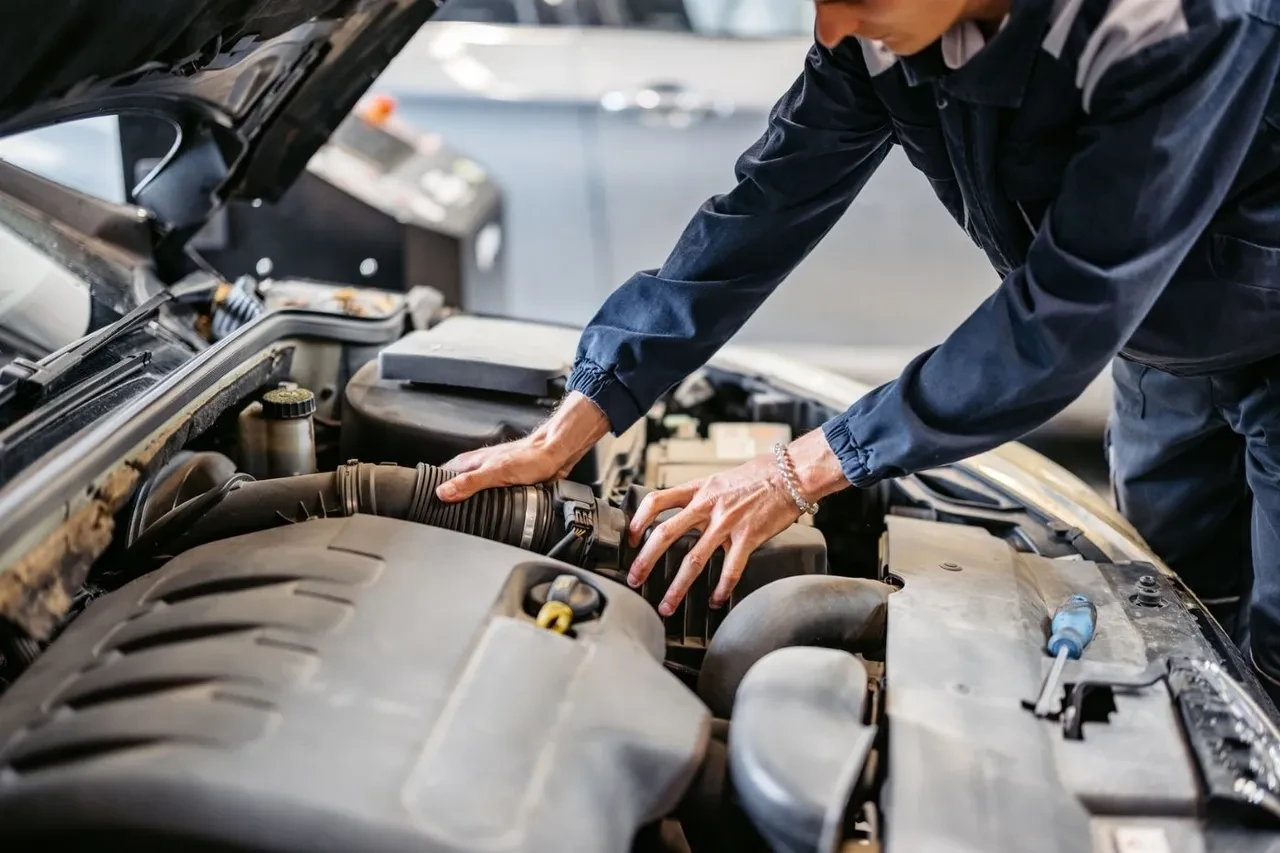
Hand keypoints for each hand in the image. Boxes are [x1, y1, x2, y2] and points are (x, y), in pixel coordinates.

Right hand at [436, 392, 609, 501]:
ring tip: (459, 518)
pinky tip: (488, 513)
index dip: (431, 487)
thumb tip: (443, 493)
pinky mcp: (505, 481)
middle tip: (440, 516)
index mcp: (471, 462)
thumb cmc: (531, 458)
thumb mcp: (496, 473)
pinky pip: (488, 495)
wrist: (556, 453)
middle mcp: (479, 466)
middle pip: (454, 484)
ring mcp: (492, 473)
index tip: (423, 502)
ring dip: (466, 502)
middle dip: (447, 498)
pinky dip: (485, 504)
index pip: (441, 475)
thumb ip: (469, 483)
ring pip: (471, 490)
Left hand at [626, 429, 849, 615]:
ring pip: (693, 559)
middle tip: (634, 578)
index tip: (630, 538)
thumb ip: (701, 497)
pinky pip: (730, 569)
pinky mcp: (748, 537)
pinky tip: (717, 601)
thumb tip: (686, 514)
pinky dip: (721, 588)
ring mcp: (727, 522)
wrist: (791, 473)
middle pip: (665, 534)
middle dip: (645, 560)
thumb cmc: (760, 475)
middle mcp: (708, 505)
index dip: (638, 520)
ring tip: (667, 605)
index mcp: (698, 489)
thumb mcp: (720, 479)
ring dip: (676, 587)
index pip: (656, 501)